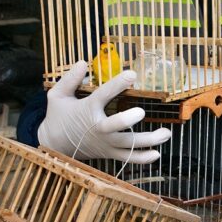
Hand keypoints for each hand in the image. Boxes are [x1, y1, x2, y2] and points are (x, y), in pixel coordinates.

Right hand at [37, 61, 170, 162]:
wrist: (55, 144)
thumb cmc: (59, 116)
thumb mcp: (57, 95)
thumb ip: (69, 79)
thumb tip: (82, 62)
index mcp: (87, 110)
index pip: (103, 95)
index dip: (117, 84)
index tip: (132, 74)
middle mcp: (98, 128)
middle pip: (114, 127)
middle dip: (127, 120)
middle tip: (141, 112)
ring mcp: (106, 143)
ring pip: (128, 145)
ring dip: (148, 140)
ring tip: (166, 132)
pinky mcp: (110, 153)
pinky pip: (128, 158)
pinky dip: (142, 158)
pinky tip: (156, 154)